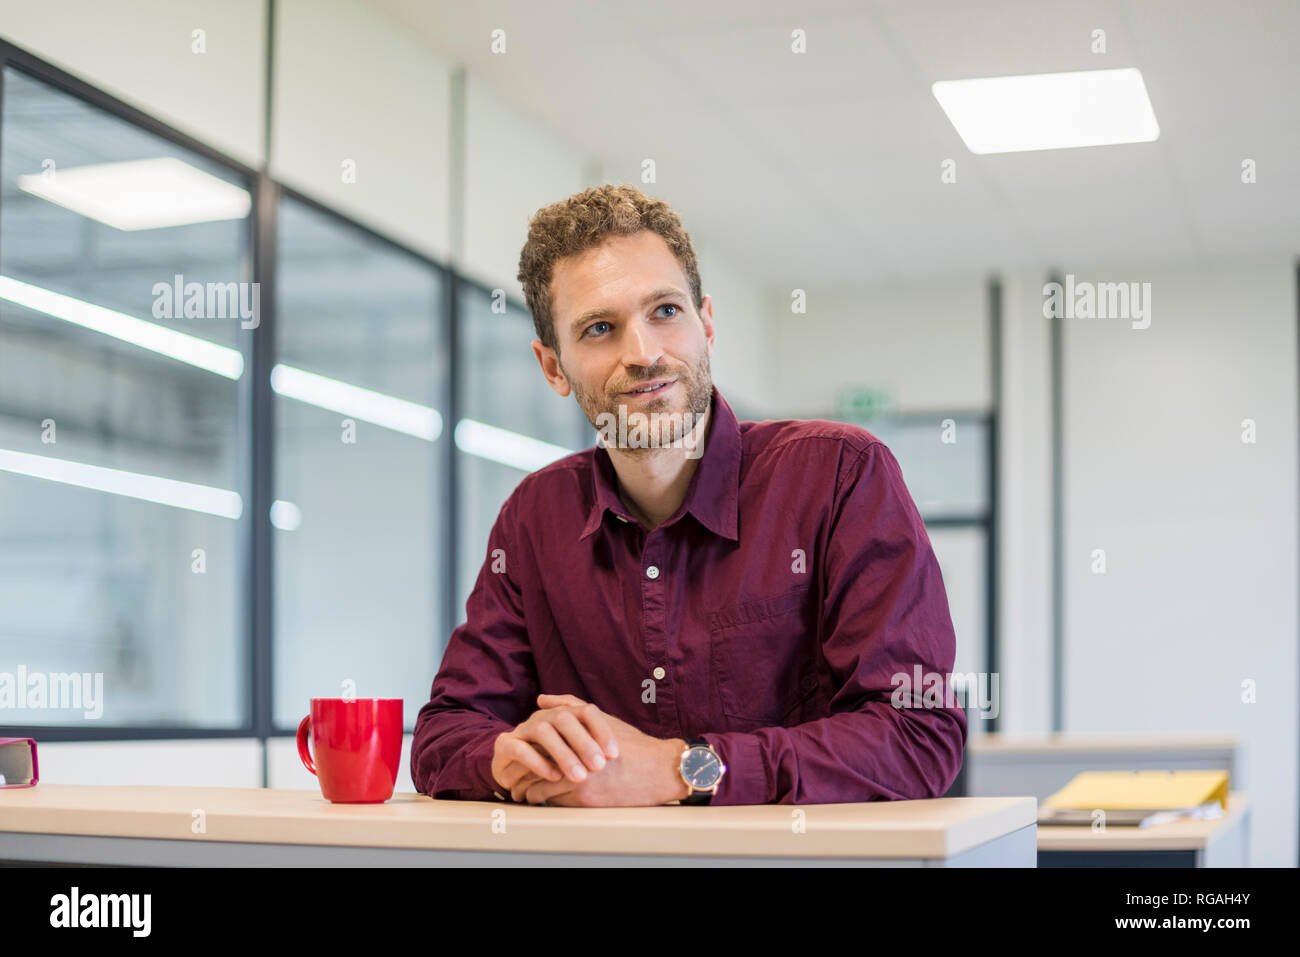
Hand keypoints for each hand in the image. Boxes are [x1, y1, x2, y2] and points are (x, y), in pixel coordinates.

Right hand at [491, 693, 619, 798]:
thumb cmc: (552, 759)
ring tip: (579, 776)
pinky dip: (537, 762)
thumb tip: (618, 751)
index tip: (614, 754)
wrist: (512, 767)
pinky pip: (519, 749)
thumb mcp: (577, 753)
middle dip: (584, 742)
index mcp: (563, 713)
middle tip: (599, 766)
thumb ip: (594, 744)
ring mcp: (523, 729)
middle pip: (564, 718)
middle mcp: (543, 716)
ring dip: (563, 754)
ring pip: (542, 731)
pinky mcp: (504, 745)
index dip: (601, 730)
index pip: (586, 711)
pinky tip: (553, 776)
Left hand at [505, 694, 688, 806]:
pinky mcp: (583, 796)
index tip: (516, 751)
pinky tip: (534, 798)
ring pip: (537, 780)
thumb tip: (542, 698)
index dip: (523, 746)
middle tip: (509, 774)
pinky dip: (537, 797)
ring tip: (517, 790)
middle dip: (519, 768)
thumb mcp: (602, 719)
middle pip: (533, 758)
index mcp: (577, 730)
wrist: (658, 770)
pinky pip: (549, 797)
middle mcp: (575, 750)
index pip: (537, 737)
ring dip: (524, 786)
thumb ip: (571, 706)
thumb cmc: (632, 744)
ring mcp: (578, 774)